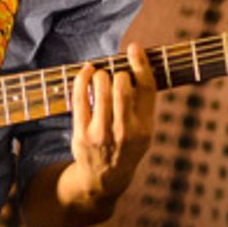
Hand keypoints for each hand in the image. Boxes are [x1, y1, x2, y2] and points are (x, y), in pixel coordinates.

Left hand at [68, 42, 155, 204]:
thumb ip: (142, 102)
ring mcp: (102, 133)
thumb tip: (135, 63)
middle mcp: (126, 131)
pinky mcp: (82, 133)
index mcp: (145, 128)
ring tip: (100, 76)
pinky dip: (82, 79)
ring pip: (101, 89)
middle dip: (118, 73)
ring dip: (100, 75)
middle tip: (116, 76)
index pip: (147, 89)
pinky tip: (85, 72)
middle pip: (123, 86)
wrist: (105, 177)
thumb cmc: (126, 145)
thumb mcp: (143, 129)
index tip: (134, 48)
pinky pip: (80, 97)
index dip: (141, 64)